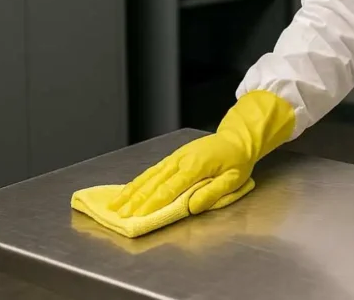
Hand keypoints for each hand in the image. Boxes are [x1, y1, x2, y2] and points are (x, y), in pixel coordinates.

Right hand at [110, 90, 294, 216]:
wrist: (237, 138)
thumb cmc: (237, 161)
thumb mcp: (234, 179)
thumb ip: (213, 193)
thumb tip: (191, 207)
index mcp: (196, 166)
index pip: (170, 188)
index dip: (152, 203)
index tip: (137, 215)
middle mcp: (181, 160)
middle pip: (154, 182)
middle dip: (136, 200)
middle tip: (120, 214)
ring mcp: (176, 157)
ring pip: (149, 175)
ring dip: (131, 190)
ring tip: (115, 204)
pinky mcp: (174, 157)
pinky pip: (153, 170)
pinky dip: (138, 181)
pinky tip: (128, 190)